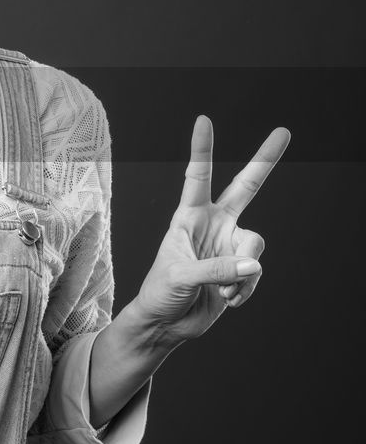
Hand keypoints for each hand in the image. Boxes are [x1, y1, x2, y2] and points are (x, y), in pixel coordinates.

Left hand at [129, 115, 290, 345]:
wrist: (166, 324)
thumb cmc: (160, 292)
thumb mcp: (179, 276)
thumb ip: (216, 268)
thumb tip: (253, 264)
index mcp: (189, 216)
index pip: (198, 176)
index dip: (203, 148)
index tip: (204, 120)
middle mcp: (213, 225)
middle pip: (246, 187)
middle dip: (265, 161)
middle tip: (284, 131)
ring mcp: (229, 245)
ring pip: (256, 244)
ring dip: (242, 271)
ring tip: (220, 289)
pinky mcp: (240, 268)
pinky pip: (255, 272)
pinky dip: (243, 289)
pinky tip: (226, 299)